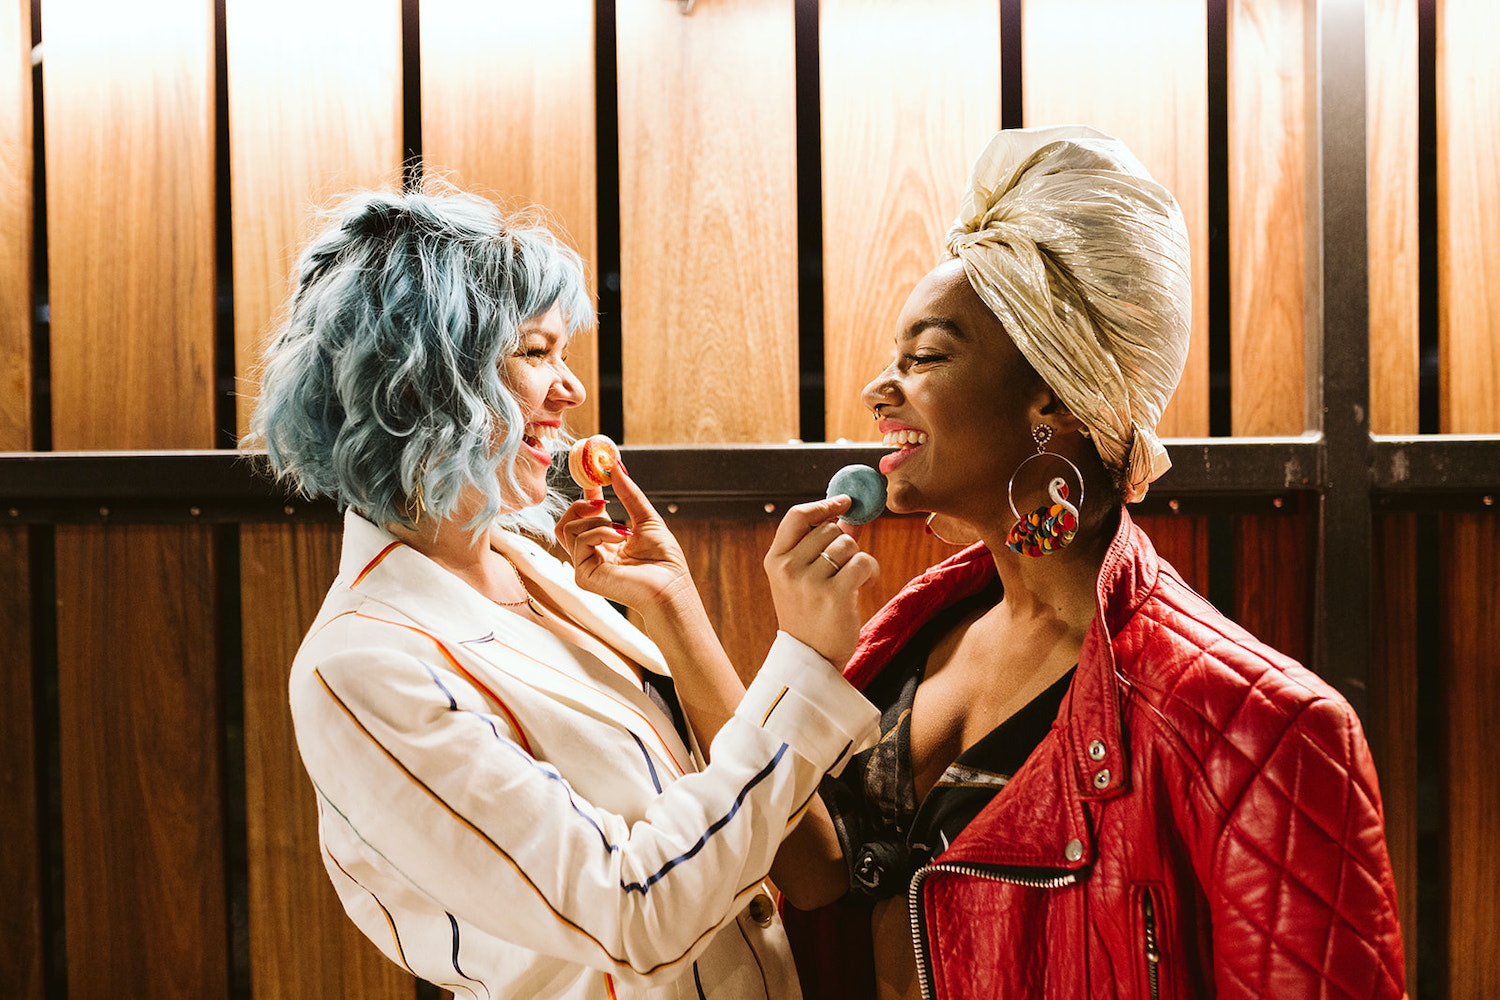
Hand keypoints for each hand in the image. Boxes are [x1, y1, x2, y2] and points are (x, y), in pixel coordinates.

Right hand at [554, 460, 694, 613]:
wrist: (671, 588)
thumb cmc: (665, 562)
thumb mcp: (646, 519)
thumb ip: (629, 494)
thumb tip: (615, 467)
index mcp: (607, 544)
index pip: (585, 517)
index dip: (586, 495)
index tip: (593, 476)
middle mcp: (593, 555)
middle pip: (566, 522)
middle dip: (580, 504)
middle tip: (602, 501)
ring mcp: (585, 566)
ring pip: (567, 528)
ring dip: (595, 520)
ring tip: (622, 530)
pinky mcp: (583, 575)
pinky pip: (579, 540)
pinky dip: (601, 532)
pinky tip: (621, 538)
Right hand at [763, 496, 879, 667]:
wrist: (811, 660)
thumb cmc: (809, 615)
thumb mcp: (801, 578)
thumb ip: (819, 546)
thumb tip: (848, 516)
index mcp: (775, 561)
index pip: (797, 516)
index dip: (823, 505)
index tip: (844, 501)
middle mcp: (788, 568)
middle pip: (830, 529)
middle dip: (844, 543)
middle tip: (844, 566)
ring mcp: (809, 582)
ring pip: (848, 544)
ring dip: (857, 559)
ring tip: (853, 580)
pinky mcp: (834, 595)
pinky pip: (862, 561)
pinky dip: (871, 570)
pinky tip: (866, 584)